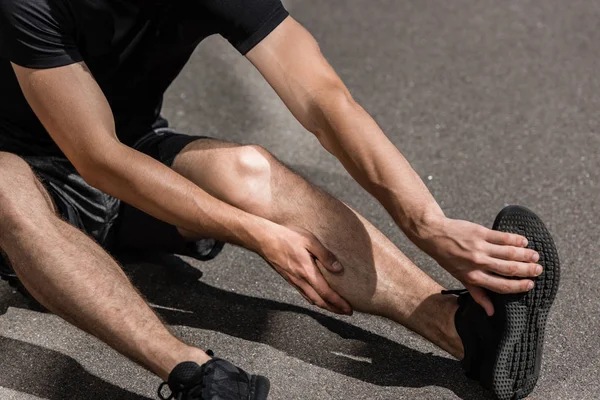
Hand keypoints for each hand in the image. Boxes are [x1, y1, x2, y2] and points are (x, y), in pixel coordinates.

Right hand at [257, 224, 351, 314]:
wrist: (264, 239)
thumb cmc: (287, 236)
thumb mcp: (309, 240)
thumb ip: (325, 255)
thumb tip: (339, 269)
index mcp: (307, 272)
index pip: (326, 294)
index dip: (339, 303)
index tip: (349, 310)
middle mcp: (300, 280)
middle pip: (320, 302)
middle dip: (334, 309)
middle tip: (346, 313)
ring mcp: (293, 281)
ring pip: (311, 300)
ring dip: (325, 306)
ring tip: (335, 308)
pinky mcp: (288, 278)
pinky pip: (304, 294)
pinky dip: (314, 300)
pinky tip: (317, 298)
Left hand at [417, 217, 540, 315]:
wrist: (434, 235)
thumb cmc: (449, 258)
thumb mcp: (461, 278)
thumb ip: (478, 294)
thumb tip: (491, 312)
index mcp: (473, 277)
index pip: (502, 286)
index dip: (519, 286)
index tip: (531, 284)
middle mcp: (478, 263)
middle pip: (509, 269)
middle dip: (527, 270)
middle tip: (538, 270)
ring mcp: (479, 247)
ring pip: (509, 253)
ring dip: (525, 255)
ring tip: (535, 256)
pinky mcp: (480, 233)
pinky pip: (502, 237)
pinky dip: (516, 239)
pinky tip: (524, 241)